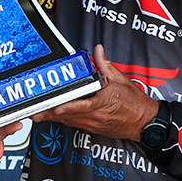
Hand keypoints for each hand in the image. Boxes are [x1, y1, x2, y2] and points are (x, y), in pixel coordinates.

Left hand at [30, 44, 158, 141]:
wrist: (146, 124)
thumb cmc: (136, 104)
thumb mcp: (122, 80)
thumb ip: (106, 65)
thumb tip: (98, 51)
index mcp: (103, 101)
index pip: (81, 105)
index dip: (66, 107)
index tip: (55, 106)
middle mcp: (96, 115)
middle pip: (69, 115)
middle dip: (51, 113)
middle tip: (35, 110)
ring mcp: (94, 124)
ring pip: (69, 121)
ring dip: (54, 118)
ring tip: (39, 114)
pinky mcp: (94, 129)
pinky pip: (75, 124)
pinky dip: (64, 120)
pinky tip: (54, 117)